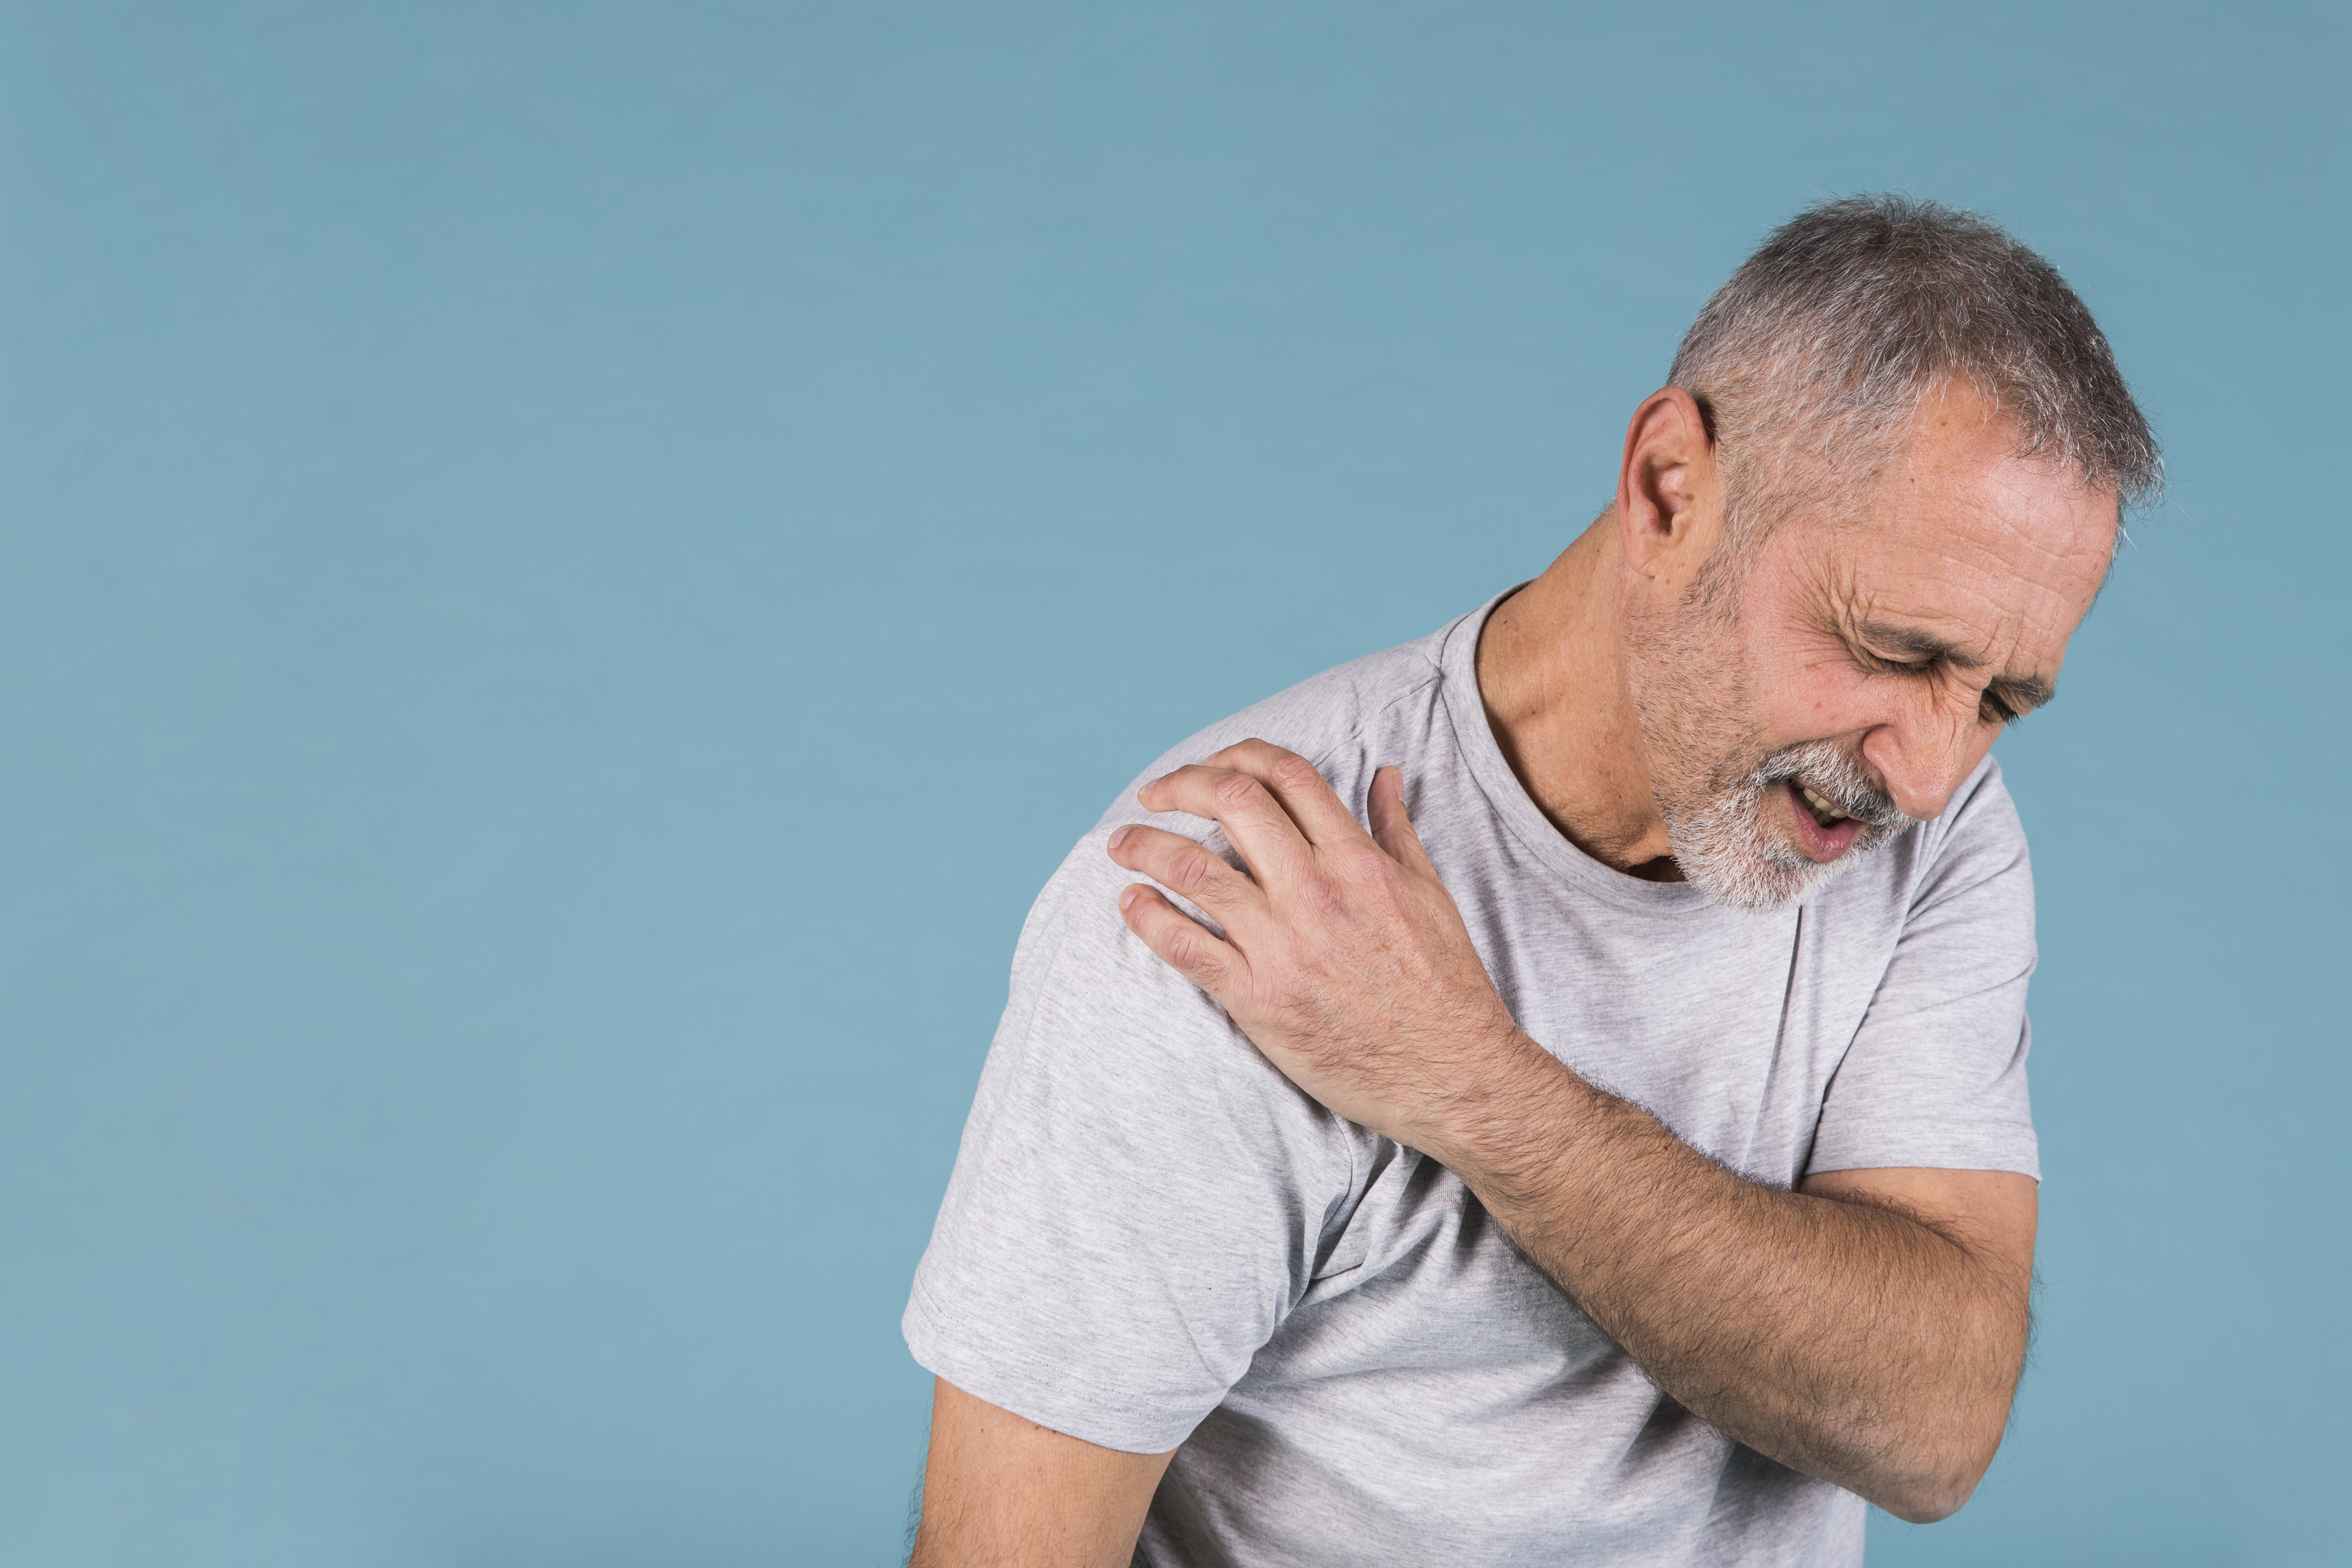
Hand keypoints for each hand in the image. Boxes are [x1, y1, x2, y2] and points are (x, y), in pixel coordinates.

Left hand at [1106, 739, 1532, 1150]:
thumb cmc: (1444, 984)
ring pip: (1194, 869)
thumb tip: (1385, 773)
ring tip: (1122, 844)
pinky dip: (1148, 917)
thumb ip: (1396, 828)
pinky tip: (1131, 903)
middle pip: (1232, 803)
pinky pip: (1186, 946)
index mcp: (1358, 859)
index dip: (1236, 757)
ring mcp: (1285, 944)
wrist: (1452, 1074)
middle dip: (1180, 786)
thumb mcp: (1430, 892)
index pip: (1285, 774)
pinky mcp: (1259, 999)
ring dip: (1145, 847)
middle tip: (1153, 797)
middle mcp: (1317, 890)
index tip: (1207, 769)